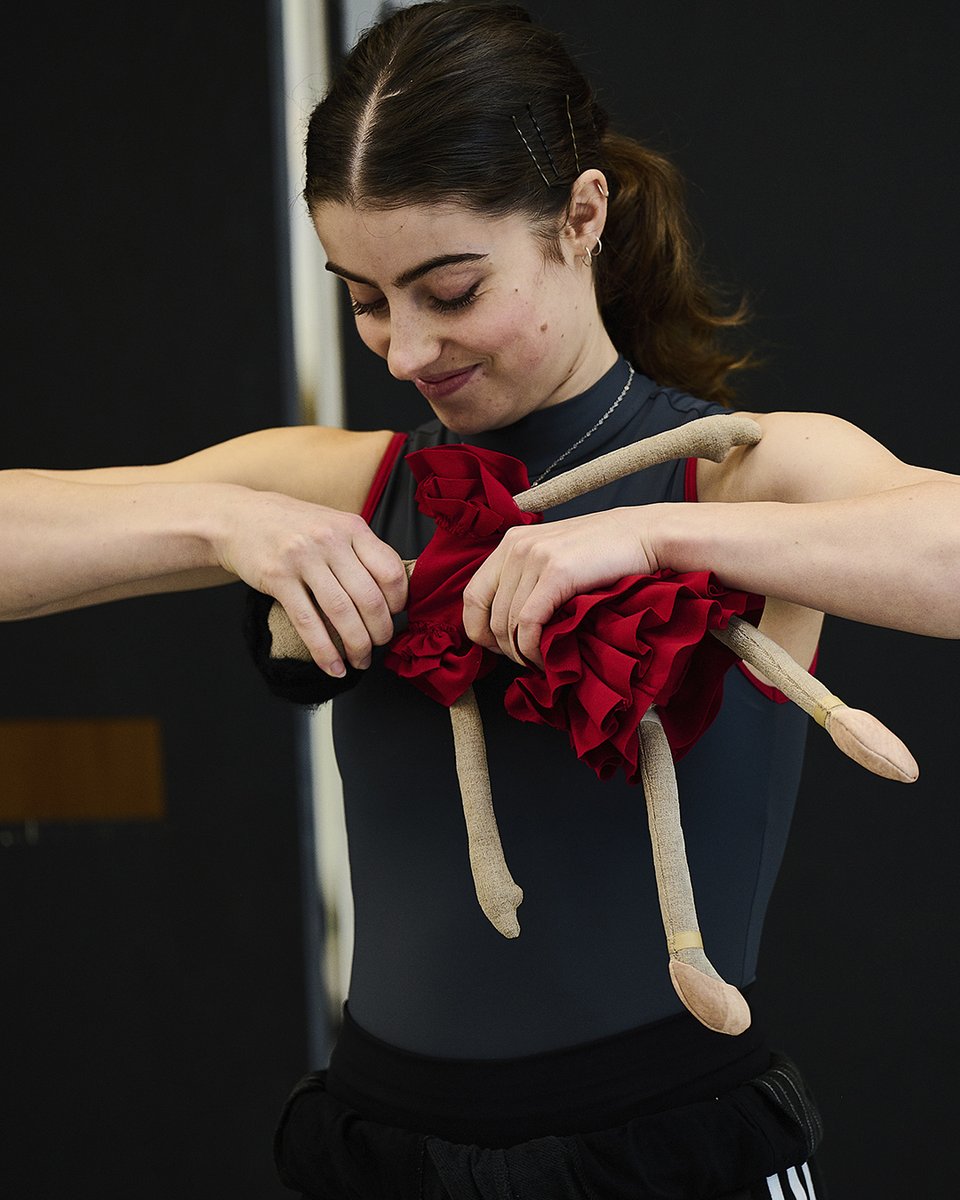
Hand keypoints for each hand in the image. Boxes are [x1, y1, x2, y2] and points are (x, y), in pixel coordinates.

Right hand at [217, 488, 407, 675]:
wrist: (239, 517)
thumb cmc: (293, 526)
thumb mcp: (334, 525)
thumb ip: (361, 551)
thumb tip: (393, 591)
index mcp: (352, 528)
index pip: (391, 570)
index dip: (399, 601)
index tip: (396, 616)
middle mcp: (330, 540)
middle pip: (369, 597)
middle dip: (380, 631)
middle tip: (381, 644)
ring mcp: (303, 559)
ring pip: (341, 613)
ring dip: (357, 645)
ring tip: (361, 660)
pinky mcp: (278, 578)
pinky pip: (308, 623)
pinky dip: (324, 652)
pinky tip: (334, 666)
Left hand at [462, 507, 659, 666]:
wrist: (645, 535)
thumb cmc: (605, 553)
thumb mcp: (555, 557)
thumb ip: (528, 578)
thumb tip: (506, 623)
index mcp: (511, 542)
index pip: (472, 595)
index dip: (477, 629)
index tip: (497, 647)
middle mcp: (516, 547)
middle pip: (488, 614)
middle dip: (503, 648)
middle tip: (524, 661)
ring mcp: (535, 557)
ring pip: (507, 623)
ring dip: (520, 652)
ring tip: (539, 662)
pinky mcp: (556, 572)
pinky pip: (528, 623)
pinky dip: (533, 648)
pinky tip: (545, 657)